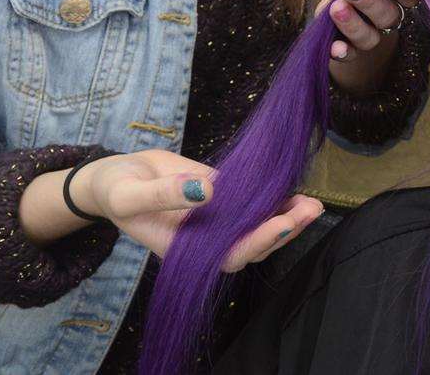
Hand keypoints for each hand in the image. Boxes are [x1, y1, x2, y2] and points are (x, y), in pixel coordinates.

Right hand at [77, 149, 322, 270]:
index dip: (257, 243)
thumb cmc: (116, 189)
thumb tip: (205, 191)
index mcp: (185, 250)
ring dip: (288, 216)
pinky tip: (296, 189)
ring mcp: (220, 220)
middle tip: (311, 208)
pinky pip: (255, 203)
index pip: (229, 255)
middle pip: (253, 245)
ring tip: (313, 202)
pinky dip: (276, 198)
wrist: (120, 173)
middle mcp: (208, 239)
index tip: (281, 224)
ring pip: (259, 226)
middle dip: (285, 230)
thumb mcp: (128, 194)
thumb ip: (162, 195)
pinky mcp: (227, 198)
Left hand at [317, 0, 420, 94]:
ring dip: (353, 25)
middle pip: (388, 15)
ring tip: (336, 8)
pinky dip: (343, 52)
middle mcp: (390, 16)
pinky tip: (335, 47)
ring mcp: (372, 34)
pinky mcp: (351, 47)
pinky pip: (350, 55)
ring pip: (370, 38)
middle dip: (369, 2)